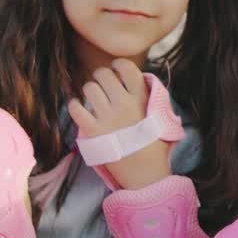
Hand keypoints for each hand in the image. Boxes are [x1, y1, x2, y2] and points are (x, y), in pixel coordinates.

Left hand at [68, 58, 171, 189]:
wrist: (145, 173)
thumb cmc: (155, 145)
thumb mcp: (162, 116)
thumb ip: (151, 97)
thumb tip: (139, 79)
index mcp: (141, 98)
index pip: (127, 67)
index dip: (118, 64)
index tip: (116, 69)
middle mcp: (124, 104)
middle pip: (104, 74)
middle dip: (101, 76)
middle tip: (103, 84)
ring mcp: (108, 117)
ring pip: (89, 88)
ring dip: (90, 90)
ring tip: (93, 98)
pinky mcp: (93, 131)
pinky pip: (76, 108)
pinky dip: (75, 106)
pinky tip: (80, 108)